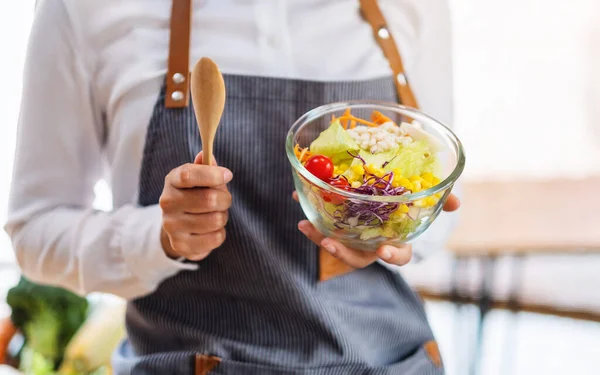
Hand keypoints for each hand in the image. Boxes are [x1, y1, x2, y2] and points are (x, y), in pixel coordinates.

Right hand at [159, 151, 232, 260]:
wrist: (177, 227)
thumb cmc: (194, 195)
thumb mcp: (198, 179)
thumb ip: (205, 167)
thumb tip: (207, 156)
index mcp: (172, 181)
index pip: (189, 175)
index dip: (213, 175)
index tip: (227, 175)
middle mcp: (167, 203)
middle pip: (209, 199)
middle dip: (225, 198)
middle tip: (223, 199)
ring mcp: (172, 226)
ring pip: (216, 220)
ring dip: (222, 216)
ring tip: (215, 214)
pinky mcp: (181, 245)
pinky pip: (216, 238)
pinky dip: (220, 233)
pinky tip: (210, 230)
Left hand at [293, 192, 459, 267]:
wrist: (387, 197)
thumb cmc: (408, 205)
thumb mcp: (425, 202)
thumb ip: (440, 202)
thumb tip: (456, 202)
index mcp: (396, 242)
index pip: (398, 256)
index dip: (392, 255)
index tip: (384, 250)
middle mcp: (372, 245)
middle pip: (357, 258)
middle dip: (342, 254)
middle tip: (328, 243)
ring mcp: (354, 239)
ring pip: (336, 244)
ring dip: (318, 236)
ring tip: (304, 225)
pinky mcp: (338, 226)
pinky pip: (323, 225)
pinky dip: (310, 214)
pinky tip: (296, 196)